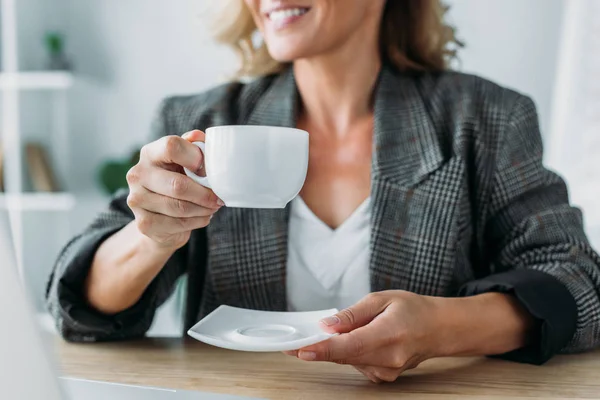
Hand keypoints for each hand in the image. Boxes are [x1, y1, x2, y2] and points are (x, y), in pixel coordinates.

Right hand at [126, 130, 222, 249]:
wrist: (160, 217)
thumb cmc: (177, 181)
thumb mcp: (185, 162)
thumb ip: (193, 147)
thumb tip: (199, 137)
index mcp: (150, 153)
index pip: (172, 146)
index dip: (195, 157)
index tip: (208, 170)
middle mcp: (138, 174)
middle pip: (177, 184)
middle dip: (205, 193)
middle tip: (219, 198)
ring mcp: (137, 200)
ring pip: (180, 207)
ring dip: (204, 209)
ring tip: (213, 206)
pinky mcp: (143, 223)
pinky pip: (178, 224)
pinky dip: (197, 221)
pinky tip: (203, 217)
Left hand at [286, 291, 441, 382]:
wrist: (437, 329)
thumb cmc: (412, 310)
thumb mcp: (381, 299)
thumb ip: (352, 314)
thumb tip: (327, 325)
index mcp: (389, 335)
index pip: (350, 346)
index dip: (323, 349)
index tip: (301, 350)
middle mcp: (388, 359)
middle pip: (344, 356)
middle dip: (317, 348)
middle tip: (294, 342)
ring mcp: (387, 372)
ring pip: (348, 360)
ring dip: (335, 348)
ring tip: (338, 331)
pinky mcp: (383, 377)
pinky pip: (356, 364)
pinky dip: (349, 352)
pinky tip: (358, 339)